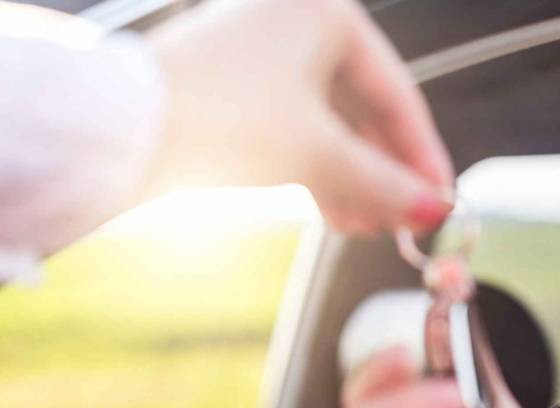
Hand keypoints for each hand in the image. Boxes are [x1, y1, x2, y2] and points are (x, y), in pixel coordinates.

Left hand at [146, 0, 454, 234]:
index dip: (425, 156)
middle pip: (365, 111)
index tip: (443, 201)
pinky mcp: (237, 85)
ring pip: (331, 125)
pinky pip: (297, 128)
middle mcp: (297, 21)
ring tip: (368, 228)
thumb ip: (386, 183)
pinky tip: (335, 213)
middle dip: (386, 174)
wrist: (112, 130)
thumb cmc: (220, 120)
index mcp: (327, 13)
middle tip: (405, 222)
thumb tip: (436, 209)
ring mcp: (263, 52)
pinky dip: (319, 170)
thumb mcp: (318, 155)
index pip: (399, 95)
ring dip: (355, 180)